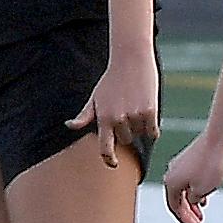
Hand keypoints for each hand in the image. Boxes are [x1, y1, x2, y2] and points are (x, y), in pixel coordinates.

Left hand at [67, 52, 159, 167]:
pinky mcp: (150, 111)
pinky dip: (152, 128)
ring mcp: (135, 116)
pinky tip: (148, 113)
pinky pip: (153, 131)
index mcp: (103, 118)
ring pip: (141, 135)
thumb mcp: (95, 97)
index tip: (113, 164)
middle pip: (126, 140)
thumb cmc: (112, 78)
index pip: (105, 148)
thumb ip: (84, 115)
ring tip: (137, 108)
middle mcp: (118, 119)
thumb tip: (69, 126)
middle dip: (128, 132)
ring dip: (141, 127)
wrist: (130, 58)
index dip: (109, 159)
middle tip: (128, 114)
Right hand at [163, 135, 222, 222]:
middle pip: (177, 199)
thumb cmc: (211, 163)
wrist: (219, 138)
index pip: (174, 207)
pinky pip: (189, 179)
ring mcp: (180, 165)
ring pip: (184, 189)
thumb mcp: (202, 190)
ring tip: (201, 212)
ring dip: (192, 202)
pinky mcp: (190, 158)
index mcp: (171, 183)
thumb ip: (193, 200)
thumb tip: (192, 200)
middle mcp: (171, 173)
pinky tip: (204, 195)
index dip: (184, 220)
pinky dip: (195, 190)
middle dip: (188, 213)